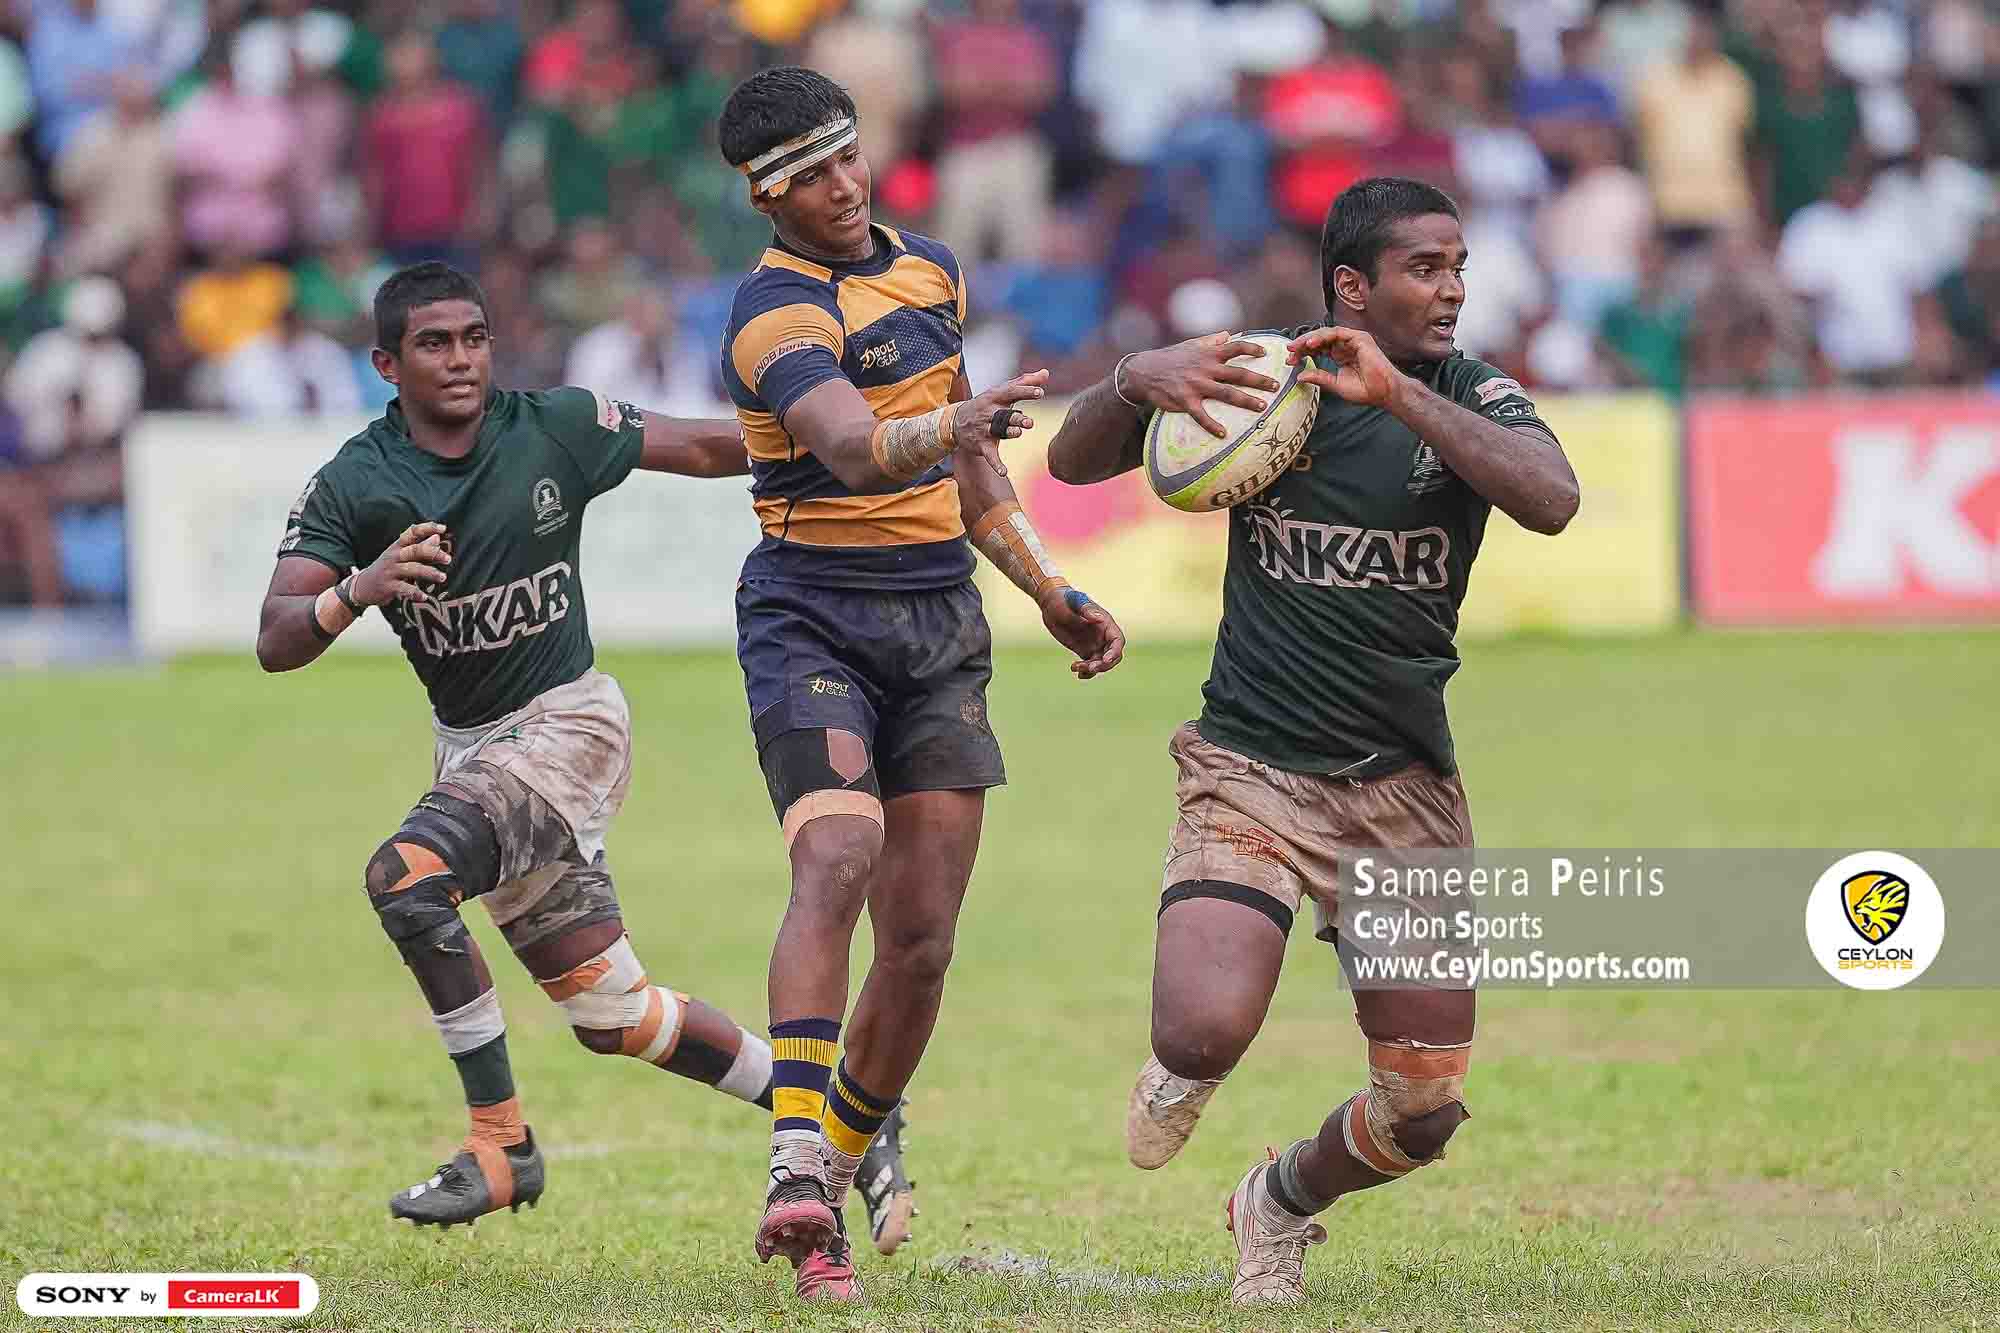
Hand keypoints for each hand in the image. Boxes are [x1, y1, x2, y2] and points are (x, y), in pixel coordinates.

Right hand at [352, 522, 450, 604]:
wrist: (362, 586)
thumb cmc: (387, 569)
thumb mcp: (400, 556)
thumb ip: (418, 548)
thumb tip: (437, 538)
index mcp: (398, 547)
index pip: (412, 532)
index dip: (427, 528)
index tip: (443, 528)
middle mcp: (394, 556)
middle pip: (415, 550)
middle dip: (432, 553)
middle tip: (448, 559)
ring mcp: (390, 571)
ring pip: (412, 569)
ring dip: (429, 573)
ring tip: (442, 577)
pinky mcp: (388, 586)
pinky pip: (404, 589)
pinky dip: (415, 593)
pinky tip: (425, 597)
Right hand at [951, 369, 1049, 475]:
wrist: (955, 421)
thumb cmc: (986, 404)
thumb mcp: (1001, 391)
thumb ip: (1024, 382)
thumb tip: (1046, 373)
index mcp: (995, 397)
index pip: (1011, 392)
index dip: (1025, 392)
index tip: (1040, 392)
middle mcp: (989, 413)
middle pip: (1005, 414)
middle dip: (1017, 418)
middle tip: (1030, 422)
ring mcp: (985, 429)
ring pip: (999, 431)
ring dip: (1009, 433)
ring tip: (1018, 432)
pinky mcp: (982, 445)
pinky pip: (990, 455)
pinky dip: (996, 464)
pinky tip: (1003, 472)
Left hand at [1039, 587, 1124, 680]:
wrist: (1051, 604)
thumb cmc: (1064, 599)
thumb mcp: (1075, 602)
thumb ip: (1087, 610)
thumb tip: (1099, 618)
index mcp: (1105, 623)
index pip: (1117, 641)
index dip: (1114, 652)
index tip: (1105, 660)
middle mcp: (1103, 635)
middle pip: (1112, 656)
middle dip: (1103, 665)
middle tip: (1088, 668)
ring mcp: (1094, 644)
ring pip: (1100, 663)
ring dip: (1092, 669)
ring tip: (1076, 667)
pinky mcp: (1084, 650)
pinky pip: (1090, 665)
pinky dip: (1085, 672)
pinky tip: (1076, 670)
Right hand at [1120, 332, 1281, 437]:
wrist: (1143, 371)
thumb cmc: (1170, 358)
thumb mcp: (1190, 345)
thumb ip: (1211, 340)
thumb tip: (1229, 334)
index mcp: (1208, 354)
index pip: (1235, 347)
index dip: (1251, 349)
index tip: (1266, 353)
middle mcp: (1205, 368)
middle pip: (1238, 373)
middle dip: (1259, 379)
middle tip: (1276, 386)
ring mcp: (1196, 385)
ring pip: (1226, 393)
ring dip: (1246, 400)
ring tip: (1262, 408)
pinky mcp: (1184, 400)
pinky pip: (1201, 415)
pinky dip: (1212, 425)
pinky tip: (1223, 434)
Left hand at [1288, 326, 1404, 407]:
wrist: (1384, 392)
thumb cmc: (1365, 390)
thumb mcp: (1336, 385)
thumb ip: (1319, 377)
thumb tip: (1299, 376)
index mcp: (1340, 355)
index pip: (1317, 349)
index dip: (1303, 353)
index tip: (1290, 360)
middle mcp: (1345, 345)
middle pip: (1319, 340)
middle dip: (1302, 344)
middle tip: (1289, 351)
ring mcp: (1352, 340)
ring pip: (1326, 334)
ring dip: (1310, 339)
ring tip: (1297, 346)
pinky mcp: (1359, 338)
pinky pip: (1337, 333)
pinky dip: (1323, 336)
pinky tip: (1312, 344)